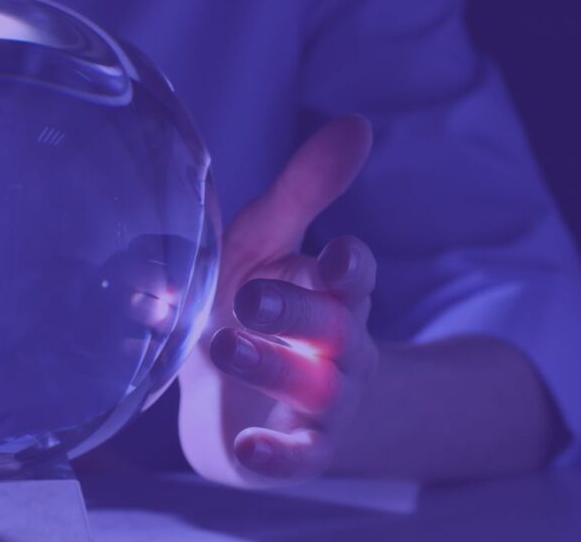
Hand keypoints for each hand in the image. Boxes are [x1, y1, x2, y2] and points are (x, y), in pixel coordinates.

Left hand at [178, 116, 378, 485]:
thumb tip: (359, 123)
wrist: (228, 396)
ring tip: (221, 348)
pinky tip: (248, 449)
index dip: (349, 267)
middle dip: (296, 311)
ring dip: (273, 367)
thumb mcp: (265, 242)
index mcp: (330, 291)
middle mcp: (338, 345)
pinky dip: (277, 455)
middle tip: (247, 298)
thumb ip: (304, 190)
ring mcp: (321, 401)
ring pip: (315, 387)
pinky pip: (297, 457)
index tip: (335, 255)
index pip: (355, 276)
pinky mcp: (297, 448)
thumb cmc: (249, 302)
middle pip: (333, 328)